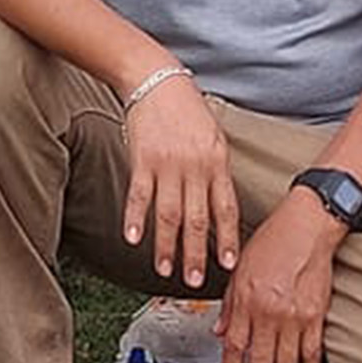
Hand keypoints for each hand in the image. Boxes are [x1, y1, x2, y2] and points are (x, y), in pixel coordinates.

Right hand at [116, 73, 243, 290]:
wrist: (156, 81)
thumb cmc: (187, 110)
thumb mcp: (214, 138)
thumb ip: (217, 173)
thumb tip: (220, 208)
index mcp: (216, 163)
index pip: (224, 209)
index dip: (226, 239)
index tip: (228, 264)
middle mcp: (194, 167)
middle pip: (197, 219)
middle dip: (196, 254)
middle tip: (194, 281)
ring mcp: (167, 164)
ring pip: (169, 214)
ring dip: (166, 246)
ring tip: (165, 269)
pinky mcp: (142, 159)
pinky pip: (139, 194)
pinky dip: (135, 218)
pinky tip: (133, 238)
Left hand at [216, 204, 341, 362]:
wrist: (306, 227)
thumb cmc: (272, 242)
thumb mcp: (239, 270)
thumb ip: (229, 304)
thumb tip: (221, 332)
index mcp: (246, 301)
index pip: (235, 347)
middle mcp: (269, 312)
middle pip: (258, 362)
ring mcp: (295, 317)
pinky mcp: (316, 316)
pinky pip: (312, 353)